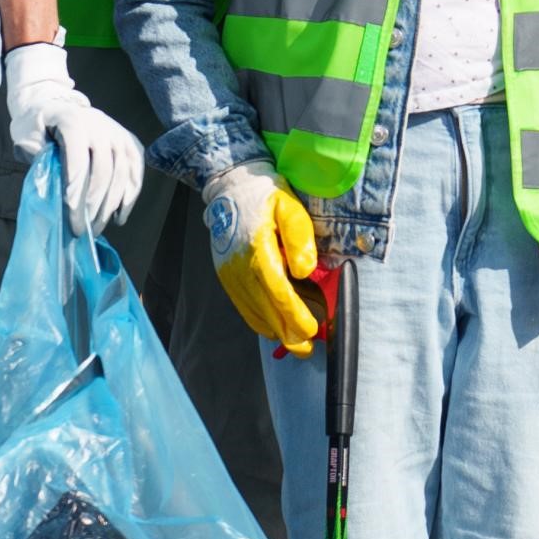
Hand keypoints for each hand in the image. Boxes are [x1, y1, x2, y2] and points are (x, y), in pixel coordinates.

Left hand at [1, 42, 147, 238]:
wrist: (56, 104)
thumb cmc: (37, 125)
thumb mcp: (26, 135)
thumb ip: (36, 157)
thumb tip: (50, 189)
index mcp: (74, 123)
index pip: (79, 164)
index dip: (76, 195)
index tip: (71, 220)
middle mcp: (102, 127)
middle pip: (104, 173)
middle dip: (92, 207)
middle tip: (81, 231)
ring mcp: (118, 134)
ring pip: (123, 176)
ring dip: (110, 207)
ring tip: (96, 228)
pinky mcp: (129, 142)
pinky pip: (136, 172)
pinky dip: (130, 197)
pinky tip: (119, 216)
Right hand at [204, 161, 322, 351]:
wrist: (231, 189)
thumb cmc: (266, 197)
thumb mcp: (290, 208)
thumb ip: (299, 238)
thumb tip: (305, 271)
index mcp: (257, 252)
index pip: (279, 294)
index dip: (295, 316)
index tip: (312, 330)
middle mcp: (239, 270)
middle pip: (266, 311)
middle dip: (288, 334)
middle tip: (307, 349)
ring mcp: (229, 276)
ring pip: (254, 314)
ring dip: (276, 331)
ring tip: (296, 343)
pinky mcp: (226, 279)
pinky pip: (244, 307)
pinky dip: (260, 321)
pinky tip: (275, 327)